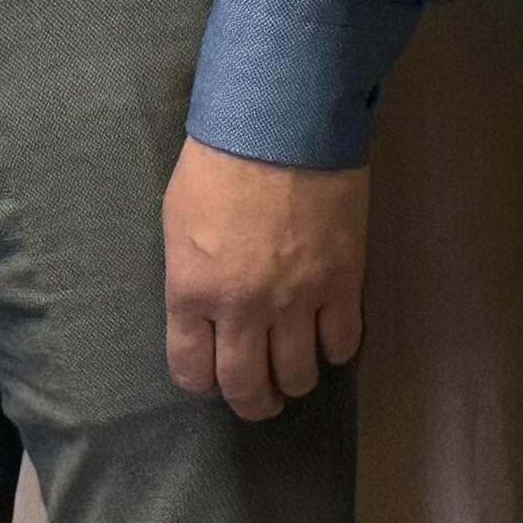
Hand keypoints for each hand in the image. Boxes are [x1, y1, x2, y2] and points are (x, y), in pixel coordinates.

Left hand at [161, 138, 369, 418]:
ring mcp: (297, 298)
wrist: (284, 121)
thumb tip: (206, 310)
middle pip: (247, 386)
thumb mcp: (180, 224)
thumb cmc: (220, 162)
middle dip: (253, 401)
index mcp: (192, 292)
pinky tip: (331, 341)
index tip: (214, 376)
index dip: (204, 383)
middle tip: (262, 399)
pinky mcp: (343, 280)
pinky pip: (343, 340)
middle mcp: (243, 308)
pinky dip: (336, 350)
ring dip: (296, 380)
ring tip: (298, 373)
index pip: (193, 371)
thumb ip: (191, 277)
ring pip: (298, 373)